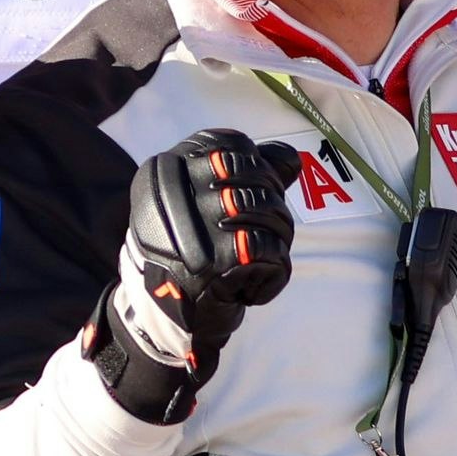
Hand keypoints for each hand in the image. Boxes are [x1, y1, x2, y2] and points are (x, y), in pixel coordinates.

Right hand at [90, 128, 300, 423]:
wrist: (165, 311)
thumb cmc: (190, 250)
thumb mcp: (201, 201)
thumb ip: (244, 174)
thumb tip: (290, 159)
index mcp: (166, 168)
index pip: (231, 144)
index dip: (256, 166)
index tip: (249, 193)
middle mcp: (174, 188)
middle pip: (258, 177)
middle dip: (273, 207)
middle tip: (258, 234)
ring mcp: (194, 224)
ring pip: (271, 212)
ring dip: (277, 240)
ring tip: (256, 260)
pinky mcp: (214, 260)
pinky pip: (272, 252)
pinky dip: (274, 274)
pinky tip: (252, 284)